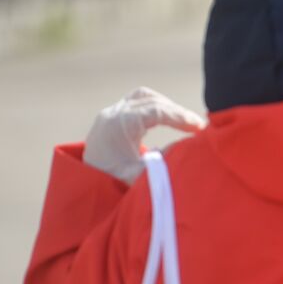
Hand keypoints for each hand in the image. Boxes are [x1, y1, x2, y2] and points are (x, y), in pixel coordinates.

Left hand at [83, 87, 205, 183]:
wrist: (82, 186)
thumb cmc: (110, 183)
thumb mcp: (139, 176)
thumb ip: (164, 160)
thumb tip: (188, 145)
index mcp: (118, 125)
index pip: (156, 111)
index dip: (181, 117)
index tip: (200, 128)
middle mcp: (112, 114)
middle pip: (152, 100)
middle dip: (177, 111)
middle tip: (197, 126)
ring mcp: (110, 113)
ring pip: (144, 97)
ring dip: (165, 106)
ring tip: (183, 122)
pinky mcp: (111, 117)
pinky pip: (137, 102)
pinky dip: (155, 108)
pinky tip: (168, 120)